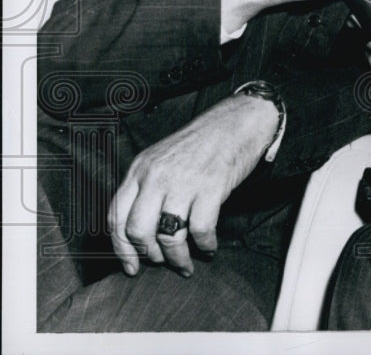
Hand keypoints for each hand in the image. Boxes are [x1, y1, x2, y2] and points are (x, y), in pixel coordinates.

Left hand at [107, 94, 278, 276]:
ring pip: (169, 236)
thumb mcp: (162, 158)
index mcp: (140, 168)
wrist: (238, 121)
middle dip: (150, 256)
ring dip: (178, 258)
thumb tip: (141, 231)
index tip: (131, 266)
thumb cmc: (203, 142)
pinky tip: (209, 247)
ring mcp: (184, 181)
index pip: (116, 216)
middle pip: (138, 230)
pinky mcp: (211, 187)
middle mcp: (157, 175)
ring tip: (186, 264)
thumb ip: (147, 187)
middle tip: (162, 262)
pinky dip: (205, 245)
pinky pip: (201, 229)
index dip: (121, 248)